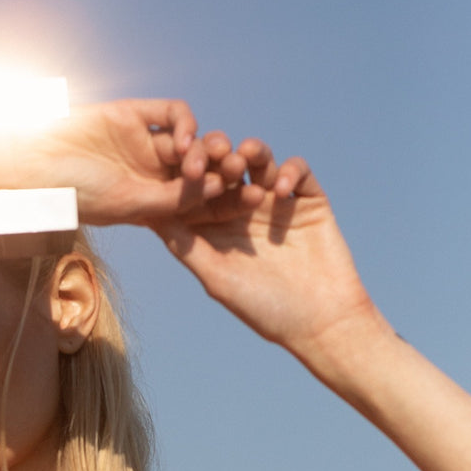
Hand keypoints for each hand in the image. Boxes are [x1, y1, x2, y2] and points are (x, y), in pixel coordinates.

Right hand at [31, 99, 242, 226]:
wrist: (36, 165)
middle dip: (224, 171)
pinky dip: (185, 122)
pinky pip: (172, 113)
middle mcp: (154, 175)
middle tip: (238, 171)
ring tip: (206, 158)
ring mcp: (145, 144)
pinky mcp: (135, 115)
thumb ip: (173, 198)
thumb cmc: (78, 195)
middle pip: (203, 171)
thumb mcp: (131, 204)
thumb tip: (218, 188)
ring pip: (191, 142)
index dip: (230, 201)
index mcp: (155, 206)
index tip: (253, 199)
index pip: (202, 203)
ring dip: (205, 148)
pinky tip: (186, 135)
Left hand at [153, 142, 380, 362]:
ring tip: (243, 158)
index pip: (198, 191)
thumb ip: (186, 247)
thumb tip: (149, 215)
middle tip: (212, 149)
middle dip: (218, 155)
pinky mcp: (308, 199)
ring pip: (260, 161)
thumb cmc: (264, 309)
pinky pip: (298, 170)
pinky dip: (289, 172)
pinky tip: (280, 190)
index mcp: (217, 228)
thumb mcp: (217, 279)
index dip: (187, 174)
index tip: (176, 163)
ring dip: (251, 153)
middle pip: (226, 169)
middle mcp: (244, 210)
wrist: (320, 321)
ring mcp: (276, 201)